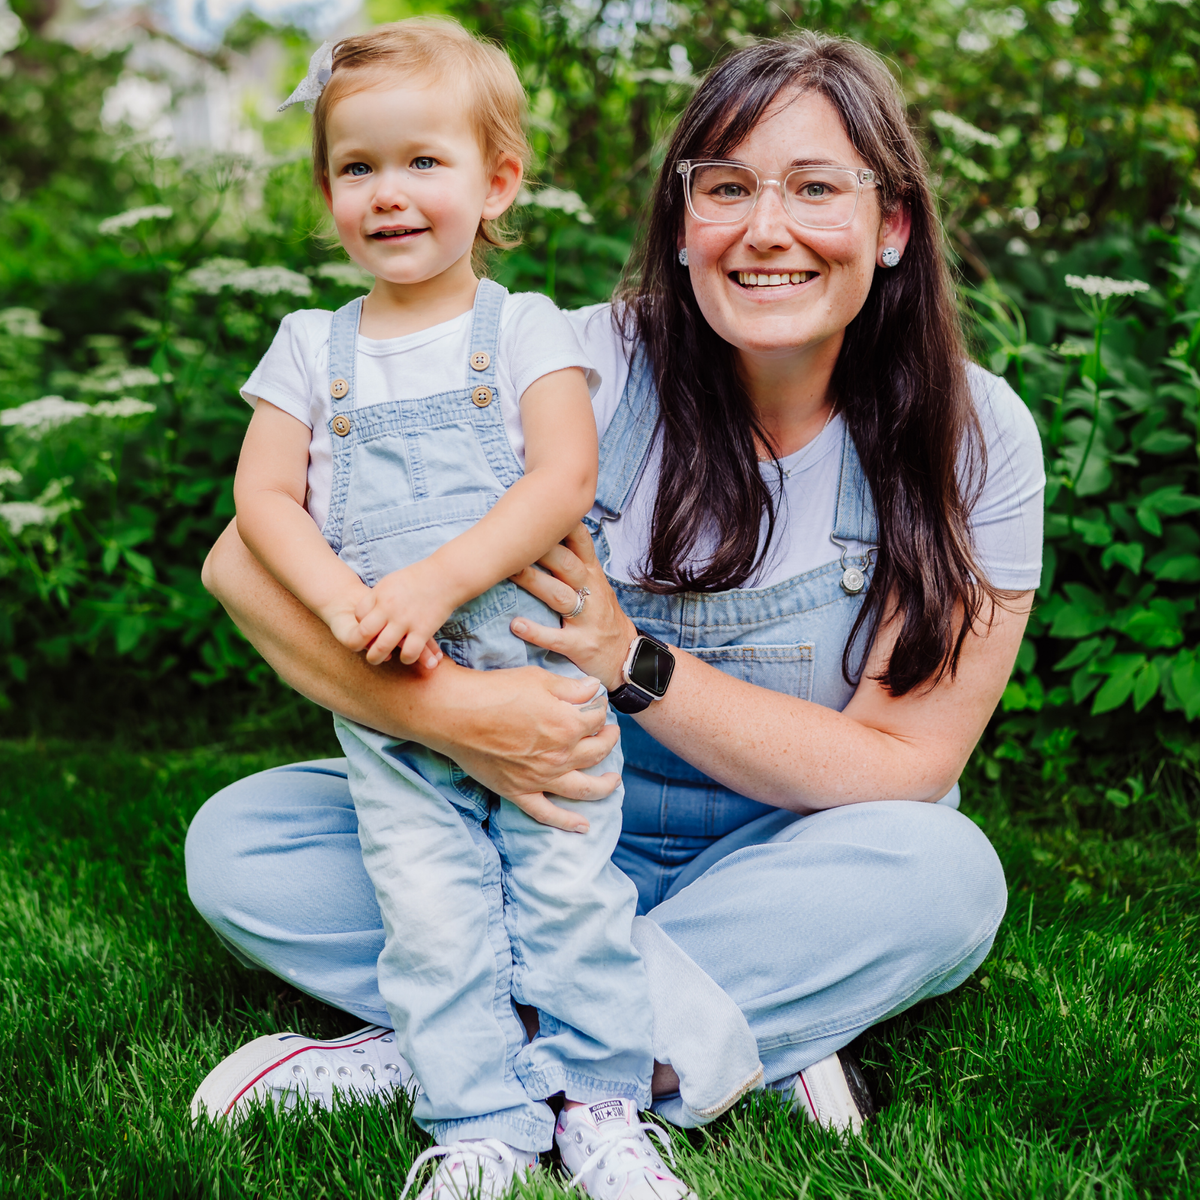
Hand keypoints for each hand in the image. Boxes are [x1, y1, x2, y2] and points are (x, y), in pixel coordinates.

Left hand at [356, 560, 455, 665]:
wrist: (445, 576)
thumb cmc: (418, 578)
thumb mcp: (391, 582)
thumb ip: (377, 597)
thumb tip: (366, 613)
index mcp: (380, 595)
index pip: (358, 615)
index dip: (360, 625)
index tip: (370, 628)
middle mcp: (389, 608)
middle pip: (362, 633)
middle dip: (358, 646)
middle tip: (365, 650)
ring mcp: (405, 620)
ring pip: (381, 648)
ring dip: (377, 658)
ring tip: (381, 658)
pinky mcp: (423, 630)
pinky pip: (408, 653)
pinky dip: (406, 658)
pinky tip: (408, 655)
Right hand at [417, 660, 621, 832]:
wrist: (455, 713)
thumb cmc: (494, 691)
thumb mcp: (538, 679)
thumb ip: (570, 688)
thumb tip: (594, 688)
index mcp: (568, 725)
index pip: (597, 718)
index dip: (600, 708)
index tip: (596, 703)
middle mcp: (560, 756)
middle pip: (598, 752)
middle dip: (609, 740)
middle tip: (610, 734)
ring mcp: (540, 778)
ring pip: (584, 788)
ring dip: (605, 784)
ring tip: (614, 779)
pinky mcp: (519, 792)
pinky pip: (548, 813)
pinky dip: (567, 822)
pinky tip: (583, 826)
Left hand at [508, 524, 635, 690]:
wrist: (628, 656)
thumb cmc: (603, 617)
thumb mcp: (596, 586)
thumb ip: (574, 562)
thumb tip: (543, 534)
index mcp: (593, 575)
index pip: (582, 543)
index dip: (564, 525)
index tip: (541, 509)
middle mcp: (592, 593)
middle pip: (568, 565)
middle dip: (543, 550)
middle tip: (514, 539)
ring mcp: (587, 620)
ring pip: (560, 596)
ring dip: (535, 582)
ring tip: (510, 572)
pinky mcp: (580, 645)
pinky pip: (556, 638)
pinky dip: (536, 632)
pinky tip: (516, 625)